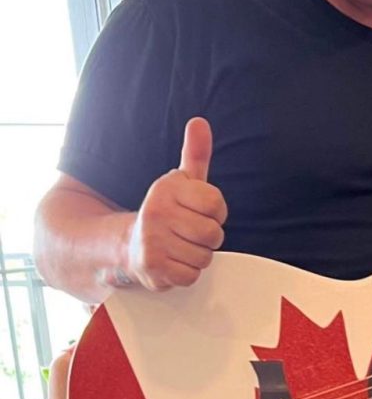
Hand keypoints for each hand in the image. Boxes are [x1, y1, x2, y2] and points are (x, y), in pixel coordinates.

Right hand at [125, 118, 226, 289]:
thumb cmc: (166, 213)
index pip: (216, 205)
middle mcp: (157, 212)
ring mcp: (153, 241)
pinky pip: (191, 275)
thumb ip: (195, 154)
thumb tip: (200, 123)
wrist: (129, 245)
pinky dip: (187, 273)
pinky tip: (174, 262)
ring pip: (204, 257)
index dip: (216, 213)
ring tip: (180, 247)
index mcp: (167, 189)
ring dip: (197, 256)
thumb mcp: (181, 181)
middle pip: (213, 234)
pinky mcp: (153, 267)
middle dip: (207, 237)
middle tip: (190, 233)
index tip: (201, 212)